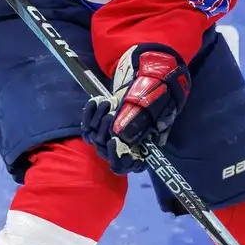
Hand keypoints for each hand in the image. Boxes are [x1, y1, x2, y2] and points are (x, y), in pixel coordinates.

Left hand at [80, 44, 191, 172]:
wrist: (149, 79)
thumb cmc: (157, 96)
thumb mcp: (155, 108)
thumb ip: (145, 124)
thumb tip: (134, 138)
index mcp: (141, 149)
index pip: (125, 165)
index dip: (117, 157)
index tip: (113, 140)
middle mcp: (125, 146)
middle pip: (106, 152)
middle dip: (106, 131)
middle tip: (111, 113)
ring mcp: (111, 135)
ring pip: (95, 138)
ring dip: (99, 119)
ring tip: (109, 102)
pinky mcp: (100, 124)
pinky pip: (87, 125)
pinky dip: (90, 112)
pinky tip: (97, 100)